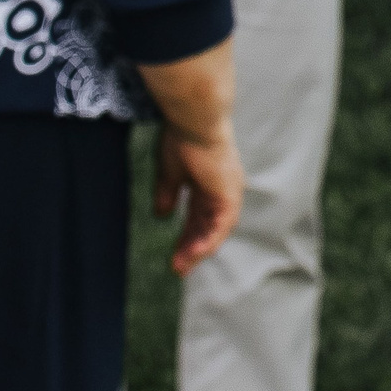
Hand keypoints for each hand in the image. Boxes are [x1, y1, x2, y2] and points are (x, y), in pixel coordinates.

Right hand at [154, 121, 244, 274]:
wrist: (195, 123)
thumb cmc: (183, 139)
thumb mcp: (171, 173)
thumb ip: (168, 193)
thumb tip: (161, 214)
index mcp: (209, 182)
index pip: (199, 215)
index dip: (187, 234)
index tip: (174, 252)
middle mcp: (223, 189)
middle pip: (208, 225)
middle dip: (192, 246)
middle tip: (178, 267)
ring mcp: (228, 191)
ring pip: (216, 229)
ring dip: (199, 248)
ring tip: (182, 266)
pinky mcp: (229, 194)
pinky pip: (221, 224)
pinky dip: (209, 240)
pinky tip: (195, 254)